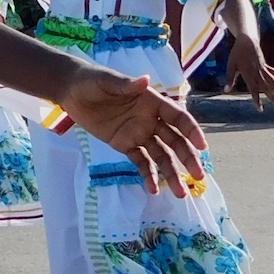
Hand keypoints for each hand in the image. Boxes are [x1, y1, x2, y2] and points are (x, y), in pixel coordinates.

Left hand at [59, 67, 206, 196]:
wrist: (72, 92)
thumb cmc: (92, 80)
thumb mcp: (107, 81)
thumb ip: (126, 85)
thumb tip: (145, 80)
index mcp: (152, 102)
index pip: (177, 117)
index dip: (191, 130)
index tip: (202, 146)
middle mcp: (151, 119)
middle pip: (174, 141)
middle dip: (187, 157)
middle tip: (199, 175)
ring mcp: (139, 134)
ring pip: (161, 156)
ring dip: (172, 173)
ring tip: (181, 193)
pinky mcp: (125, 145)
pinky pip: (140, 162)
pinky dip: (148, 176)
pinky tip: (153, 190)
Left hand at [224, 35, 273, 110]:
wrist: (246, 40)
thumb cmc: (236, 54)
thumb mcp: (230, 66)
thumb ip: (230, 79)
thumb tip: (226, 90)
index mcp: (249, 75)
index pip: (254, 90)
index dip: (257, 99)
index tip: (260, 109)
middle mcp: (258, 73)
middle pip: (267, 87)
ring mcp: (264, 69)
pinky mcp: (266, 65)